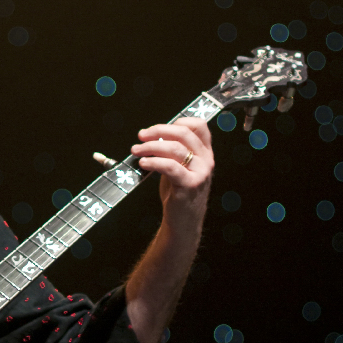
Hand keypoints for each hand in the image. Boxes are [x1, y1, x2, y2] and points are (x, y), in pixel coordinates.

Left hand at [131, 117, 214, 234]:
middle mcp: (207, 160)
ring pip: (175, 148)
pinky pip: (170, 167)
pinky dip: (154, 162)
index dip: (177, 122)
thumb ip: (173, 152)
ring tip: (136, 151)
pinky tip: (143, 163)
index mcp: (205, 152)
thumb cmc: (179, 193)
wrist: (183, 220)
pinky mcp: (190, 184)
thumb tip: (152, 137)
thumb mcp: (180, 167)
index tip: (156, 130)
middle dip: (158, 131)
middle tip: (140, 136)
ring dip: (150, 147)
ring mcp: (200, 172)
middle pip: (183, 133)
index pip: (199, 125)